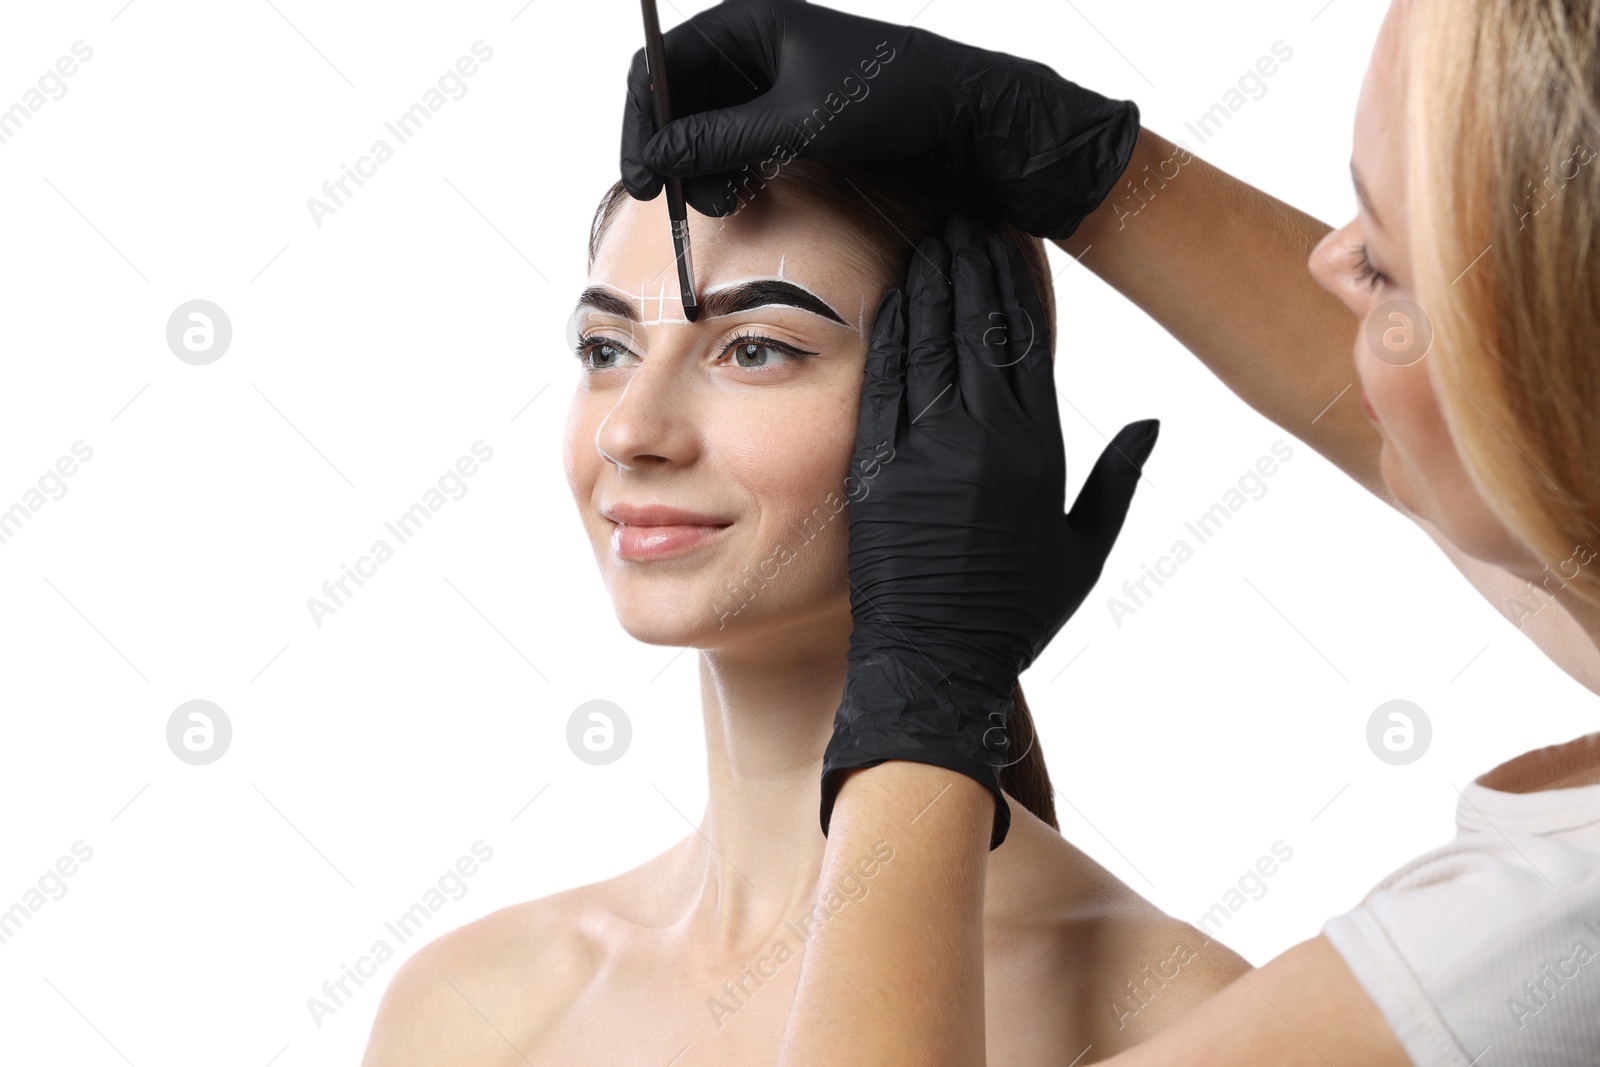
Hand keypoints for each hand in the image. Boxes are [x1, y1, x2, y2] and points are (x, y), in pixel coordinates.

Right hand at [621, 0, 1139, 237]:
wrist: (961, 115)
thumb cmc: (887, 98)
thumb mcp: (793, 122)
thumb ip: (718, 140)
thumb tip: (654, 159)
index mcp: (747, 20)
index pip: (659, 66)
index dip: (642, 123)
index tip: (642, 176)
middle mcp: (751, 43)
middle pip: (676, 99)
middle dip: (672, 151)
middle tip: (672, 202)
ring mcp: (769, 79)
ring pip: (704, 126)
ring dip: (700, 167)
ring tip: (719, 202)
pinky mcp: (788, 112)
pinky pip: (735, 140)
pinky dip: (729, 170)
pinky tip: (740, 195)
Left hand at [820, 214, 1158, 848]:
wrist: (934, 662)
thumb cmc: (1013, 612)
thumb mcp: (1084, 549)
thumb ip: (1119, 479)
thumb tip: (1151, 423)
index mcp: (1035, 451)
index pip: (1024, 340)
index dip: (1012, 282)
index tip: (1004, 239)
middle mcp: (980, 438)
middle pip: (974, 325)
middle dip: (967, 263)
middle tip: (961, 215)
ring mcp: (921, 449)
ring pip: (927, 341)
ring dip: (929, 282)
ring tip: (930, 237)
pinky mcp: (874, 466)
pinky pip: (883, 380)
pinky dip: (890, 332)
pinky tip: (896, 296)